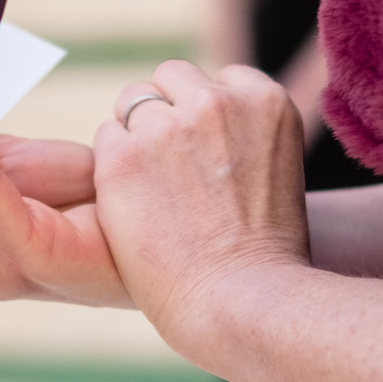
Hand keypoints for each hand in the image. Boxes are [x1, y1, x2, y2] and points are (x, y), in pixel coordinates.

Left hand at [92, 61, 311, 362]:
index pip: (218, 80)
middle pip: (171, 79)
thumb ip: (243, 133)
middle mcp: (217, 102)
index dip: (206, 118)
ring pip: (133, 103)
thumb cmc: (263, 256)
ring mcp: (168, 127)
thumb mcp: (276, 172)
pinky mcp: (122, 157)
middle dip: (167, 116)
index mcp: (265, 101)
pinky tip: (140, 211)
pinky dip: (114, 171)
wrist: (241, 302)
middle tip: (177, 177)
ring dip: (137, 139)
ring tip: (160, 196)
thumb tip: (207, 123)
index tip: (213, 162)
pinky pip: (106, 139)